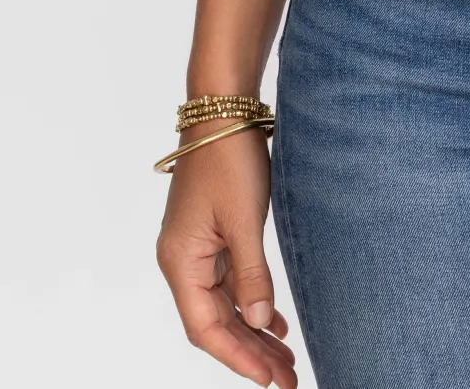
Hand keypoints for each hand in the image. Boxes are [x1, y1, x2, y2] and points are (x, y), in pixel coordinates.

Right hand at [156, 126, 297, 387]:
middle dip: (250, 353)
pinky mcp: (213, 235)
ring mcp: (197, 249)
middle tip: (288, 379)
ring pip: (225, 305)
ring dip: (254, 332)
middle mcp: (183, 261)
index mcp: (181, 261)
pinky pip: (230, 283)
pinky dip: (252, 303)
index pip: (206, 328)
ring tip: (286, 360)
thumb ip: (251, 274)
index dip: (237, 358)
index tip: (269, 380)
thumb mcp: (244, 218)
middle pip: (216, 323)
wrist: (223, 108)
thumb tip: (259, 322)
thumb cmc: (228, 157)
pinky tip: (275, 322)